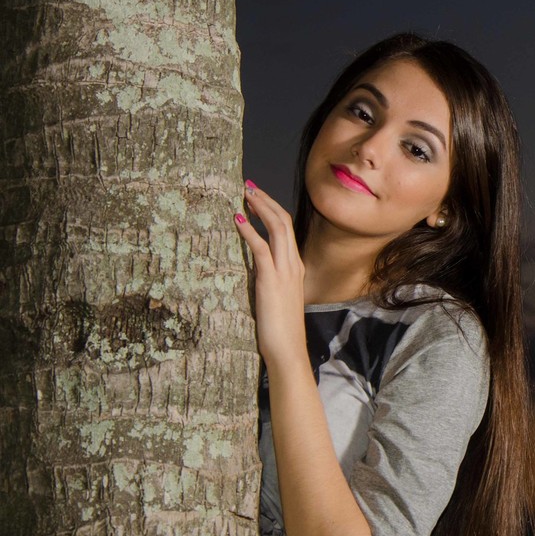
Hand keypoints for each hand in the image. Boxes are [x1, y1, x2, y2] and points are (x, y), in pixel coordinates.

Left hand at [234, 181, 306, 366]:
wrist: (288, 349)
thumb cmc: (281, 329)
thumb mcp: (278, 299)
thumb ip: (271, 281)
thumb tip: (257, 272)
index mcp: (296, 268)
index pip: (286, 230)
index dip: (272, 211)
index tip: (256, 198)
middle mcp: (294, 264)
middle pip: (283, 222)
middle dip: (266, 201)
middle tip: (248, 186)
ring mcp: (285, 271)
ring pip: (276, 229)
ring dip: (260, 208)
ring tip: (244, 194)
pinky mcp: (271, 279)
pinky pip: (260, 248)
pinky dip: (249, 230)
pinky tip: (238, 219)